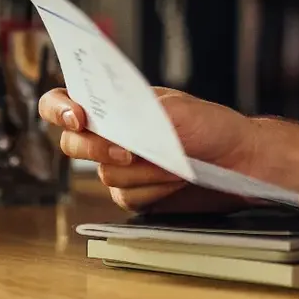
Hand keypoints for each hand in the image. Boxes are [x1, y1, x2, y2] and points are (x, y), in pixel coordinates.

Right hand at [39, 87, 259, 212]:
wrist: (240, 160)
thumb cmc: (210, 125)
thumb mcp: (176, 109)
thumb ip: (138, 115)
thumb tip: (112, 128)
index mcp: (114, 103)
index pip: (62, 100)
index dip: (58, 109)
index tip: (79, 117)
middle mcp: (110, 135)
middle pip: (73, 145)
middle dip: (100, 150)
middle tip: (130, 152)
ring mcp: (119, 167)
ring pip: (105, 176)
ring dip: (143, 171)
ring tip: (174, 162)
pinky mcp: (134, 194)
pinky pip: (125, 198)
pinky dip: (153, 189)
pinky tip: (174, 179)